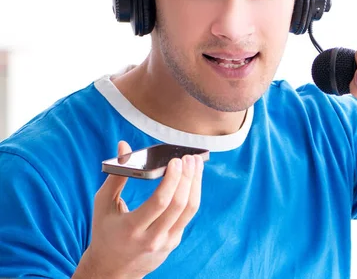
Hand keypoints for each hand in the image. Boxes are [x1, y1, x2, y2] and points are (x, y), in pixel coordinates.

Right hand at [74, 141, 203, 278]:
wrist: (112, 269)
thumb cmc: (105, 231)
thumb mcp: (103, 205)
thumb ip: (117, 174)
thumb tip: (124, 145)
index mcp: (131, 228)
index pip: (160, 202)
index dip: (172, 180)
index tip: (176, 160)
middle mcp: (151, 238)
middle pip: (179, 205)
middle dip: (188, 177)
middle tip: (189, 157)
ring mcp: (166, 242)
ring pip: (189, 210)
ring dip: (195, 183)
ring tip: (196, 164)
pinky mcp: (174, 242)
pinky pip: (188, 215)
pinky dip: (192, 194)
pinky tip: (192, 179)